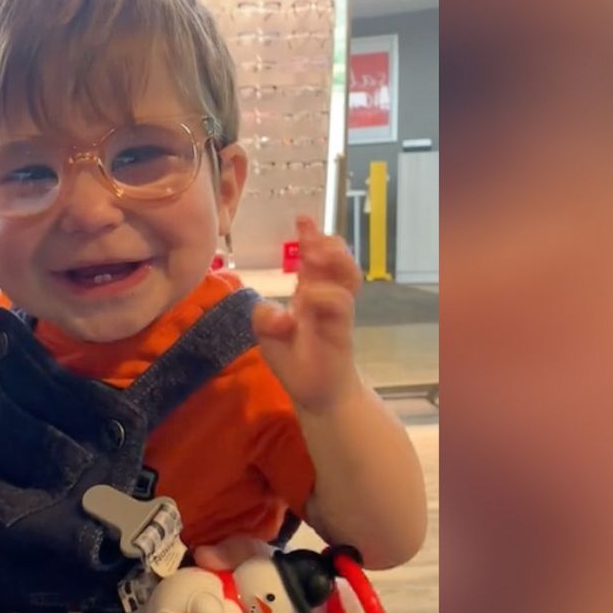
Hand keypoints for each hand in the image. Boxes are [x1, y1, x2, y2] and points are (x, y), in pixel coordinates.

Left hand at [253, 215, 362, 412]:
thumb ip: (264, 317)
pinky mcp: (342, 330)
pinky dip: (323, 295)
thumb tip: (277, 310)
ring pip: (349, 274)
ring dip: (333, 260)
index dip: (311, 237)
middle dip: (328, 242)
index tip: (303, 218)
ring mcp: (337, 311)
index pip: (315, 257)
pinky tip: (306, 297)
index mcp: (310, 292)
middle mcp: (327, 296)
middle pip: (339, 258)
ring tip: (312, 254)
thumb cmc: (294, 360)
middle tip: (309, 236)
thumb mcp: (268, 335)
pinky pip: (340, 303)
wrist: (315, 393)